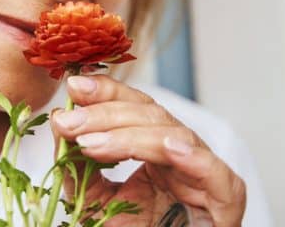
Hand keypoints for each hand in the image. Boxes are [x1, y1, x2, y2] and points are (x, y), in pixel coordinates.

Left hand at [50, 74, 245, 226]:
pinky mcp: (225, 198)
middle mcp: (181, 153)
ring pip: (173, 136)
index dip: (106, 92)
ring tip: (90, 142)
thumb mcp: (95, 198)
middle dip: (105, 113)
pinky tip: (167, 148)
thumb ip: (77, 164)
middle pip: (150, 115)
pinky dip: (192, 157)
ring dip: (128, 136)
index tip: (74, 86)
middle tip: (69, 120)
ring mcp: (204, 173)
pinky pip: (214, 171)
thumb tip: (59, 120)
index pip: (134, 107)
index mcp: (156, 149)